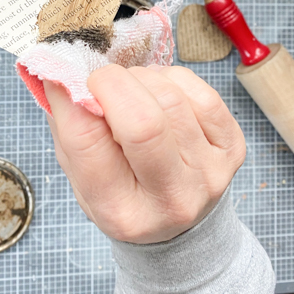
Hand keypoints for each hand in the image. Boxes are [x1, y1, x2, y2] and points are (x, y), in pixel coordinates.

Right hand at [44, 64, 245, 243]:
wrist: (180, 222)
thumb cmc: (122, 192)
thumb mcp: (82, 176)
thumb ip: (69, 128)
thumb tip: (61, 70)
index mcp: (121, 213)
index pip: (89, 143)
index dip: (72, 98)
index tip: (63, 78)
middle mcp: (170, 199)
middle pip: (141, 123)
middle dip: (111, 83)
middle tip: (99, 79)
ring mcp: (209, 173)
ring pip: (170, 98)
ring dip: (140, 78)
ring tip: (130, 88)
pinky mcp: (232, 147)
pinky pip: (200, 91)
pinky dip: (171, 78)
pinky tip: (159, 90)